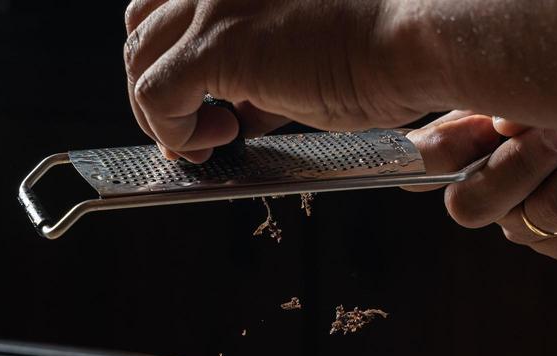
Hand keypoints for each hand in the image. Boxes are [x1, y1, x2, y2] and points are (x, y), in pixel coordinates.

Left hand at [123, 0, 445, 161]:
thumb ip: (261, 74)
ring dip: (164, 111)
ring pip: (140, 60)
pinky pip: (157, 96)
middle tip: (196, 125)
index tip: (202, 105)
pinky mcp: (216, 43)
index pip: (172, 4)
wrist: (416, 40)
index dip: (175, 58)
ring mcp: (212, 2)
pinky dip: (176, 130)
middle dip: (159, 82)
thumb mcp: (305, 56)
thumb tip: (239, 110)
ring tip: (211, 139)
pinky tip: (218, 141)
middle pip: (143, 25)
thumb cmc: (383, 47)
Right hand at [406, 113, 556, 262]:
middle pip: (479, 204)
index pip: (429, 165)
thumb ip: (509, 102)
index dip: (434, 154)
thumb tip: (508, 121)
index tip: (472, 128)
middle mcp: (496, 206)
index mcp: (469, 160)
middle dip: (524, 162)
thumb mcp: (538, 96)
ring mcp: (541, 234)